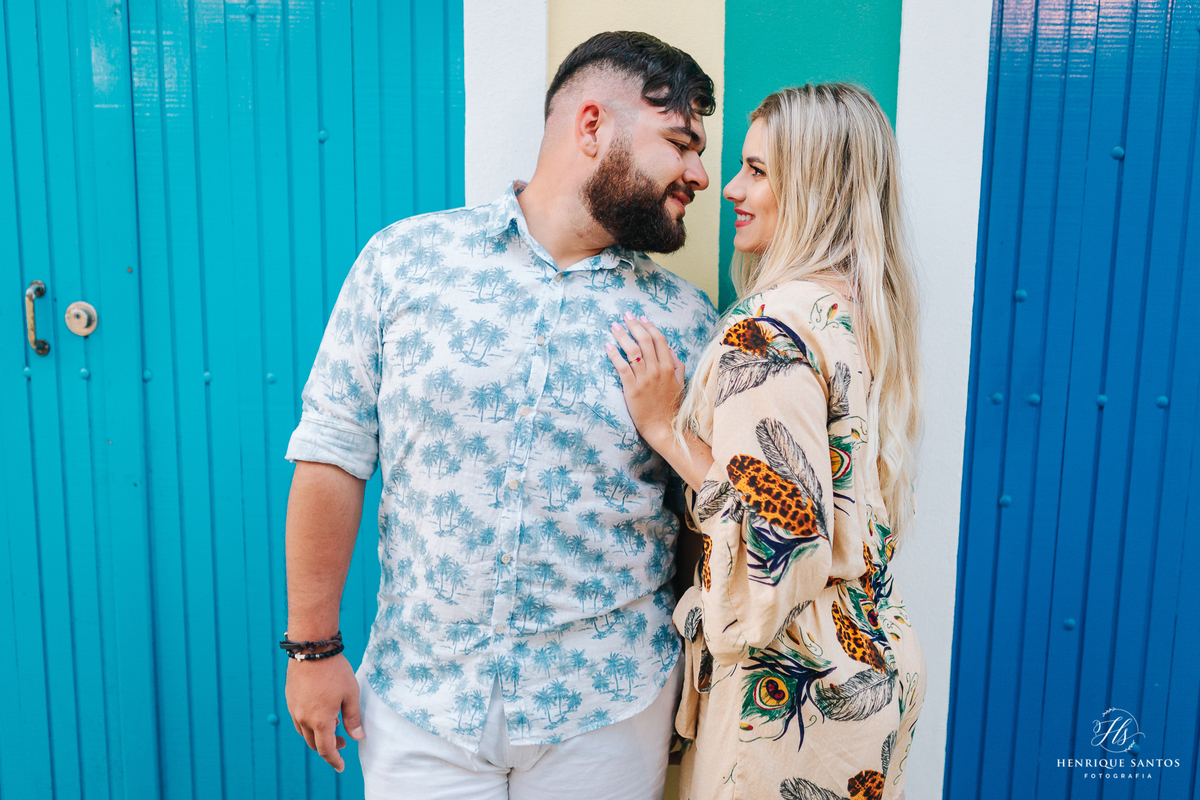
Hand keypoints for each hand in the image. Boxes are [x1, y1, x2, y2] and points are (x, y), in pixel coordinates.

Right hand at [285, 653, 362, 771]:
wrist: (311, 649)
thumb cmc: (335, 671)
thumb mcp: (350, 694)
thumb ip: (353, 718)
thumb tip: (357, 737)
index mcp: (320, 720)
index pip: (326, 749)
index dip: (334, 760)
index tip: (341, 766)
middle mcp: (303, 718)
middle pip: (314, 743)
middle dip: (328, 747)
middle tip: (343, 741)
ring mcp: (294, 709)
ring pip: (305, 732)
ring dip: (318, 734)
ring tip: (334, 724)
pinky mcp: (290, 699)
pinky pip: (298, 719)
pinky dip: (309, 723)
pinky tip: (321, 711)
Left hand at [606, 312, 685, 445]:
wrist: (663, 427)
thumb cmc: (670, 406)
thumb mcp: (680, 383)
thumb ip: (677, 365)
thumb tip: (669, 348)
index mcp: (669, 367)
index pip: (659, 339)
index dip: (649, 326)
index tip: (641, 317)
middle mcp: (657, 370)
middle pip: (645, 340)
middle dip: (634, 325)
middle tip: (625, 316)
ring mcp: (644, 379)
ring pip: (632, 351)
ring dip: (622, 336)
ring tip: (614, 327)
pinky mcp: (632, 388)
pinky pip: (621, 367)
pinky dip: (614, 354)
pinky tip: (607, 346)